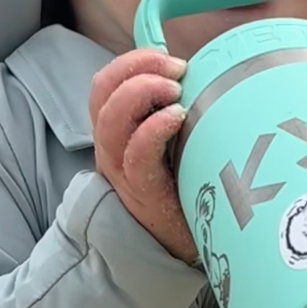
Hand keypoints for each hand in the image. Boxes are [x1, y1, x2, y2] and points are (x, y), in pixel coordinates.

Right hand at [89, 50, 197, 262]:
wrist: (183, 248)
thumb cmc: (183, 189)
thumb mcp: (175, 144)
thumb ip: (176, 112)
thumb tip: (204, 74)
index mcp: (117, 132)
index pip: (104, 83)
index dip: (131, 61)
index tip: (168, 59)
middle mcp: (111, 148)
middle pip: (102, 91)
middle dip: (136, 67)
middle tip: (176, 70)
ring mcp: (123, 171)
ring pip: (111, 117)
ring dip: (143, 90)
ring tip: (176, 90)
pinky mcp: (142, 192)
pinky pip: (136, 153)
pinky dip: (154, 127)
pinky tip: (178, 117)